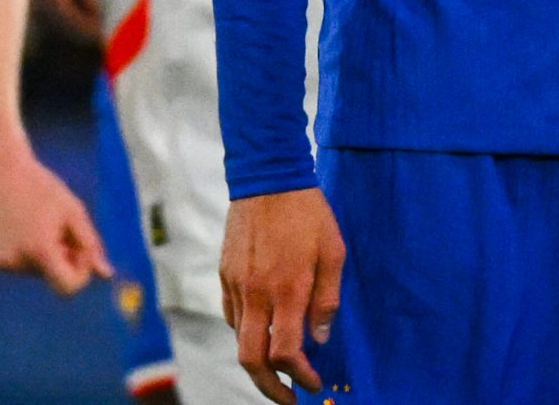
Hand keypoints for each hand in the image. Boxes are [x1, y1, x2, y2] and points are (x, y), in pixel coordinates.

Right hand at [0, 140, 113, 294]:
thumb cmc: (40, 187)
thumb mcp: (72, 212)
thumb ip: (90, 245)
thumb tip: (106, 274)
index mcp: (41, 251)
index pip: (67, 287)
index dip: (81, 273)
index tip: (82, 252)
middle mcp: (17, 263)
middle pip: (51, 274)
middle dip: (60, 256)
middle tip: (57, 224)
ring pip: (33, 269)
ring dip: (40, 251)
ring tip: (34, 220)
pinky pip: (14, 263)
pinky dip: (21, 250)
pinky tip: (16, 224)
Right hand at [221, 187, 344, 404]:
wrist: (267, 176)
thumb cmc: (307, 212)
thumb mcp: (333, 252)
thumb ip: (327, 298)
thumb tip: (320, 336)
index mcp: (286, 289)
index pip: (287, 352)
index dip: (301, 376)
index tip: (313, 382)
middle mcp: (256, 293)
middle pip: (252, 360)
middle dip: (269, 388)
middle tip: (287, 398)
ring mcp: (236, 285)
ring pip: (239, 340)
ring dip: (257, 360)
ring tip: (278, 365)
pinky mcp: (225, 274)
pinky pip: (232, 316)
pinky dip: (247, 332)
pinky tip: (263, 329)